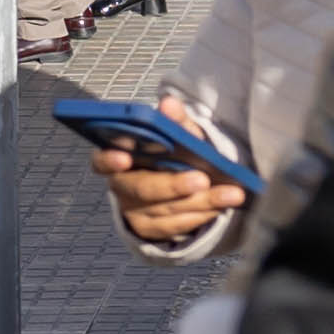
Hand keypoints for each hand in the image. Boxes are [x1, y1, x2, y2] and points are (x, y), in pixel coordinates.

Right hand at [88, 115, 244, 250]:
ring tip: (231, 194)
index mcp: (117, 157)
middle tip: (202, 179)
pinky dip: (201, 216)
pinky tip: (221, 206)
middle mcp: (121, 186)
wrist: (181, 187)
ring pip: (165, 210)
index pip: (101, 160)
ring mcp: (133, 211)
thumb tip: (169, 103)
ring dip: (201, 202)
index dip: (109, 159)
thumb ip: (173, 120)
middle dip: (173, 185)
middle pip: (141, 188)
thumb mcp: (176, 134)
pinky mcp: (150, 230)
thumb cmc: (174, 155)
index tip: (124, 157)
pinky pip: (176, 226)